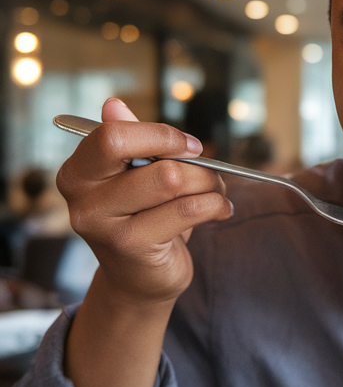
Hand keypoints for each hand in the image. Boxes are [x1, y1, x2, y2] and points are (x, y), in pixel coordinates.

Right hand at [57, 98, 232, 306]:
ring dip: (209, 185)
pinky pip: (188, 211)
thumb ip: (129, 141)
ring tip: (217, 194)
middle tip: (212, 175)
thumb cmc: (141, 220)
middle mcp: (82, 197)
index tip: (189, 146)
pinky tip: (220, 210)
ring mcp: (103, 225)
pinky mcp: (131, 245)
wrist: (137, 281)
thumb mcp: (135, 178)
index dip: (161, 136)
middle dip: (196, 166)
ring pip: (173, 182)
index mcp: (78, 171)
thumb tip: (114, 104)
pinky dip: (215, 205)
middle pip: (153, 161)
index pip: (113, 136)